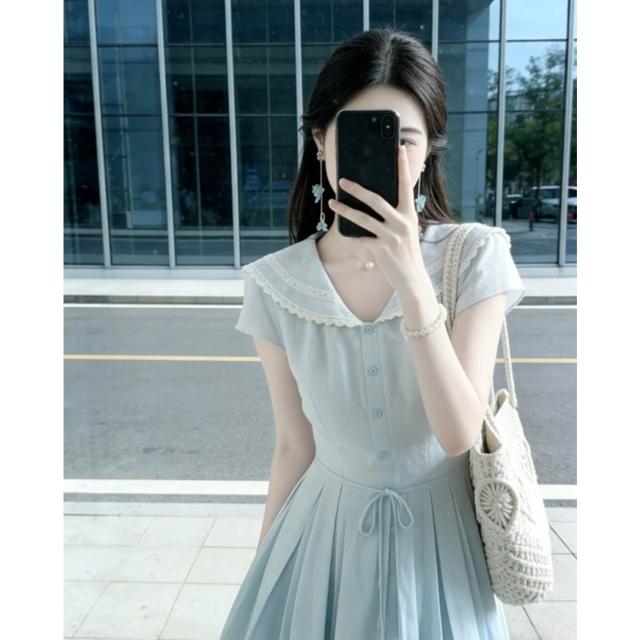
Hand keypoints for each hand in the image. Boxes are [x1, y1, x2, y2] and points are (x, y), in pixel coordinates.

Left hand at [327, 144, 428, 294]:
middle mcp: (402, 223)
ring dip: (345, 209)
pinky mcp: (381, 250)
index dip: (402, 167)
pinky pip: (360, 239)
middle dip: (357, 189)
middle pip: (376, 200)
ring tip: (332, 202)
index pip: (405, 186)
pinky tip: (340, 229)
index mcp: (409, 214)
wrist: (412, 278)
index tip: (399, 149)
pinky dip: (350, 235)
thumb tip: (374, 200)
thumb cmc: (406, 251)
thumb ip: (395, 215)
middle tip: (342, 181)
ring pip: (363, 218)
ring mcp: (391, 237)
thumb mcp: (406, 230)